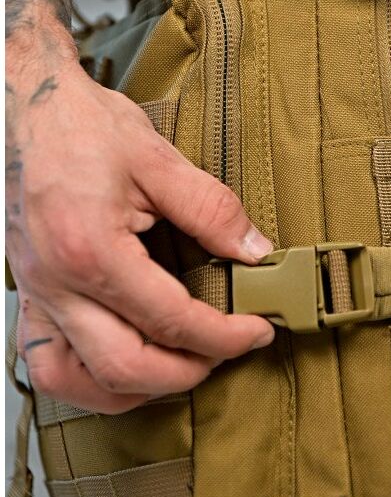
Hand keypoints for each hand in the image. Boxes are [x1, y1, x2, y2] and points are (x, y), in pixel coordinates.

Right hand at [6, 0, 274, 412]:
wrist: (27, 108)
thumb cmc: (82, 127)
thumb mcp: (157, 159)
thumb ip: (211, 209)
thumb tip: (254, 250)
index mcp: (92, 251)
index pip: (170, 319)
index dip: (224, 335)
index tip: (257, 330)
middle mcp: (56, 284)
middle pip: (126, 368)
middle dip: (188, 372)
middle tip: (228, 350)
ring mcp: (36, 294)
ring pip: (77, 381)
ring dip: (136, 389)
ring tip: (181, 366)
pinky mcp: (29, 292)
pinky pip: (46, 362)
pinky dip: (89, 379)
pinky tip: (123, 365)